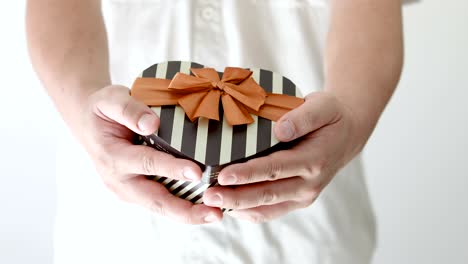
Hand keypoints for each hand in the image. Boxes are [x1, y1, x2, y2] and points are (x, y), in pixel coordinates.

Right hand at [79, 85, 221, 223]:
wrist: (88, 123)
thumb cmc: (103, 110)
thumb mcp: (110, 100)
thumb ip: (129, 110)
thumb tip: (151, 123)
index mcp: (113, 157)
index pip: (147, 163)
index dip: (172, 168)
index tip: (197, 173)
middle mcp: (119, 180)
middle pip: (155, 200)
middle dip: (185, 210)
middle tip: (214, 214)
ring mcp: (127, 190)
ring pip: (160, 206)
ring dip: (188, 214)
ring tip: (215, 215)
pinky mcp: (136, 192)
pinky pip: (161, 202)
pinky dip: (183, 207)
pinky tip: (206, 209)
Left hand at [203, 91, 364, 222]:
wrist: (348, 134)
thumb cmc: (331, 116)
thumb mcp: (323, 106)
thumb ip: (303, 117)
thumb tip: (280, 130)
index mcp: (314, 160)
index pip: (275, 169)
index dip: (248, 173)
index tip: (223, 175)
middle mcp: (309, 184)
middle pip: (267, 194)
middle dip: (235, 196)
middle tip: (208, 195)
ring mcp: (304, 196)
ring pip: (266, 207)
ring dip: (238, 207)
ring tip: (211, 203)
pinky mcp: (297, 200)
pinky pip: (271, 211)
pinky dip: (249, 211)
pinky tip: (228, 206)